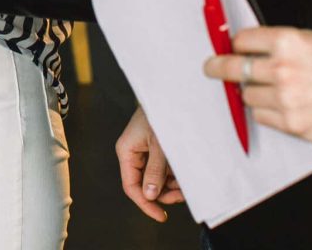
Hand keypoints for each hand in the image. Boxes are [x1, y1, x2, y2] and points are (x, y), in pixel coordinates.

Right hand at [115, 106, 183, 221]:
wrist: (169, 95)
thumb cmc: (161, 116)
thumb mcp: (160, 146)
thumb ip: (154, 171)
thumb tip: (149, 195)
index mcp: (126, 151)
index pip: (131, 186)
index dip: (145, 203)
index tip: (161, 215)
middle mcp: (133, 153)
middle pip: (144, 185)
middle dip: (162, 193)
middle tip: (180, 195)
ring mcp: (144, 152)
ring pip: (154, 179)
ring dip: (170, 186)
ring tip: (185, 183)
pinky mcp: (154, 150)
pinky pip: (161, 170)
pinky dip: (172, 176)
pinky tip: (183, 174)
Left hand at [204, 26, 311, 143]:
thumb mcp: (307, 40)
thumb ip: (274, 42)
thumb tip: (240, 45)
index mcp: (287, 42)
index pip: (240, 40)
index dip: (234, 45)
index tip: (231, 48)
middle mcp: (283, 69)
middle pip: (232, 68)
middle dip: (217, 67)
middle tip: (210, 67)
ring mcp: (286, 98)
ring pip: (246, 95)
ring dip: (252, 92)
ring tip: (271, 89)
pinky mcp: (292, 123)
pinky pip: (261, 116)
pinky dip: (266, 111)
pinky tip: (282, 105)